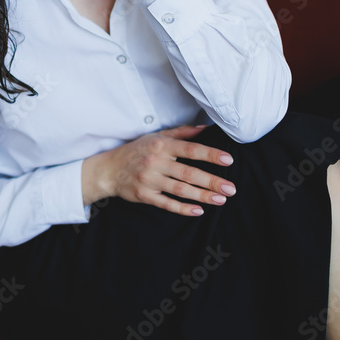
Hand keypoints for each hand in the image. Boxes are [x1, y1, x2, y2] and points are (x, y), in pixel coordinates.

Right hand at [102, 124, 235, 215]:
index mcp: (161, 145)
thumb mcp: (156, 136)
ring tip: (221, 200)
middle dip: (211, 181)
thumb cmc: (137, 151)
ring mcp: (149, 180)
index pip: (190, 149)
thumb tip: (205, 128)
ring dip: (202, 196)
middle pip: (188, 173)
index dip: (210, 155)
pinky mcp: (145, 196)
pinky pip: (166, 203)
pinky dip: (183, 208)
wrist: (109, 169)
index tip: (228, 160)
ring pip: (180, 190)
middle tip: (231, 188)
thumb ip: (181, 133)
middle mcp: (156, 162)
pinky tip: (198, 210)